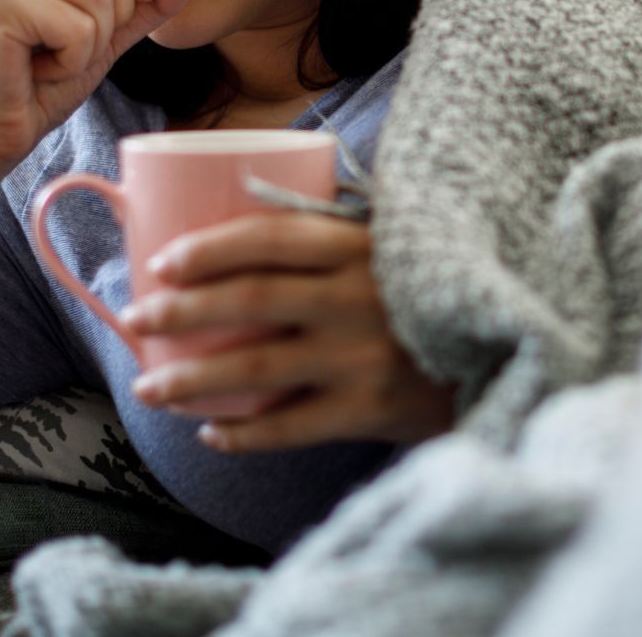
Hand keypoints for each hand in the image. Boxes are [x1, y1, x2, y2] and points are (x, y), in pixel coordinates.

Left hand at [120, 212, 456, 452]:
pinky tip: (211, 434)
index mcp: (361, 246)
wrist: (506, 351)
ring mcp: (364, 357)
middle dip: (182, 311)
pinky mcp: (374, 410)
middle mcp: (359, 297)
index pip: (270, 237)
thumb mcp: (393, 245)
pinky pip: (293, 426)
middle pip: (251, 300)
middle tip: (136, 319)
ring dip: (194, 379)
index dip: (209, 249)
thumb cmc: (432, 292)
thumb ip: (334, 231)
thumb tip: (245, 206)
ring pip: (259, 368)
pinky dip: (246, 434)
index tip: (162, 262)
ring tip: (150, 387)